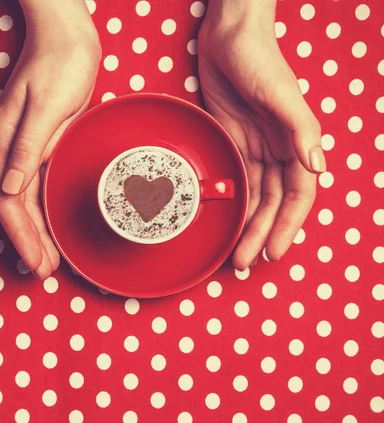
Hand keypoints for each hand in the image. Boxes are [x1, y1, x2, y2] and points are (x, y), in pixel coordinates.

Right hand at [0, 0, 100, 279]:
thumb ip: (28, 147)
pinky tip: (47, 227)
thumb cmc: (60, 63)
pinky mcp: (33, 145)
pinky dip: (39, 212)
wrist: (65, 35)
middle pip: (11, 207)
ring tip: (47, 259)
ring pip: (21, 201)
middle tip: (43, 271)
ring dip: (33, 232)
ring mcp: (18, 148)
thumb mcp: (47, 105)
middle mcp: (6, 148)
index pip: (8, 201)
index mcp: (4, 140)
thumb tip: (10, 187)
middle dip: (26, 242)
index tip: (36, 262)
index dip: (21, 235)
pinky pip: (32, 188)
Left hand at [198, 0, 325, 270]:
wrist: (228, 37)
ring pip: (255, 198)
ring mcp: (254, 150)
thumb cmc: (258, 59)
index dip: (287, 225)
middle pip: (273, 204)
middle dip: (262, 234)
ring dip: (248, 226)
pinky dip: (234, 205)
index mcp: (295, 143)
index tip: (274, 252)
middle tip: (244, 263)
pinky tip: (227, 223)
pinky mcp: (231, 144)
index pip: (297, 196)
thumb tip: (318, 166)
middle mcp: (277, 151)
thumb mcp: (280, 94)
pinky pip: (236, 182)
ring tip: (236, 254)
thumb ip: (299, 130)